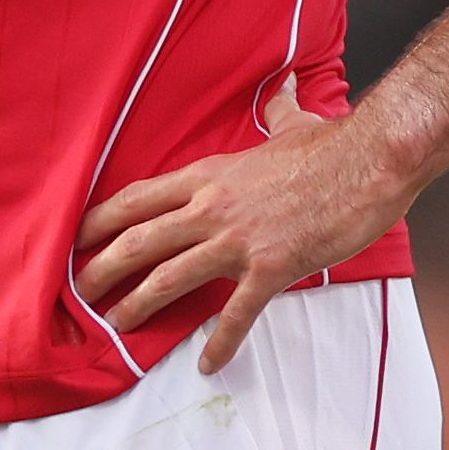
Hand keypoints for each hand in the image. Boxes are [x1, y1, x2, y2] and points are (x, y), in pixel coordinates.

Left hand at [75, 80, 412, 372]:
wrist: (371, 161)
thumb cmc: (334, 144)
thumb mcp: (295, 123)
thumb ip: (281, 108)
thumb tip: (286, 85)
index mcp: (212, 173)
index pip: (139, 198)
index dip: (101, 221)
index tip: (77, 239)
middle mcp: (213, 206)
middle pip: (138, 240)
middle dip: (101, 269)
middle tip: (78, 293)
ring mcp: (238, 239)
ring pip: (169, 278)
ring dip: (137, 305)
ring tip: (116, 326)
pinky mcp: (269, 268)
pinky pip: (235, 314)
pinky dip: (220, 343)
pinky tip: (208, 363)